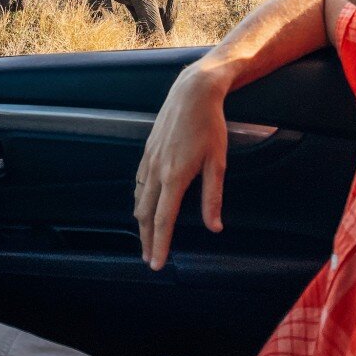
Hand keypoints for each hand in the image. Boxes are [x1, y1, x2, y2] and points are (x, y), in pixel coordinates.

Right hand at [134, 65, 228, 269]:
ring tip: (146, 238)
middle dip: (147, 239)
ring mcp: (149, 159)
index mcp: (175, 176)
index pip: (163, 220)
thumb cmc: (209, 125)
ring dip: (141, 222)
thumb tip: (214, 227)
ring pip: (139, 198)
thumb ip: (213, 197)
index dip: (160, 244)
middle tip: (149, 259)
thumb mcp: (217, 162)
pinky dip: (139, 199)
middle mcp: (157, 170)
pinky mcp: (148, 149)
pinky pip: (139, 181)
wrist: (192, 92)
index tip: (157, 263)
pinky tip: (143, 204)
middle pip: (146, 214)